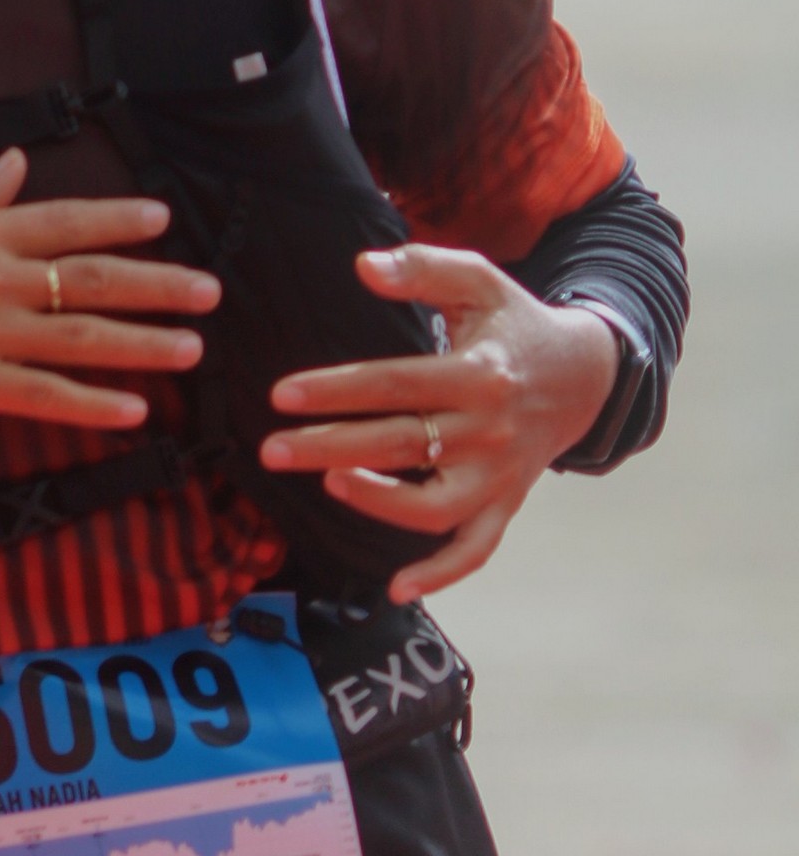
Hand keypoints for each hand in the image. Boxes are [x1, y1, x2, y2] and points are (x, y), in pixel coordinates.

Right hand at [0, 147, 219, 446]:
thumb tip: (18, 160)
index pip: (64, 220)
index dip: (119, 221)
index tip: (164, 221)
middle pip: (90, 279)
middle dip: (157, 285)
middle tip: (208, 292)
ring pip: (79, 340)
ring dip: (142, 345)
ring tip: (191, 348)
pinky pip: (41, 397)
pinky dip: (90, 406)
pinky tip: (133, 411)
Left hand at [261, 245, 620, 600]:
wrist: (584, 375)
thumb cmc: (514, 325)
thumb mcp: (480, 281)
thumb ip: (424, 268)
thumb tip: (364, 267)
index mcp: (479, 373)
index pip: (396, 384)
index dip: (336, 390)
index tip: (282, 395)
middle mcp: (490, 430)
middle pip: (400, 444)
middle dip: (328, 448)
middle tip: (271, 450)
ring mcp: (499, 475)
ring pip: (435, 507)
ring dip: (379, 504)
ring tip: (329, 484)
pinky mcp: (505, 504)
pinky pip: (476, 549)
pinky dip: (441, 573)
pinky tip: (394, 588)